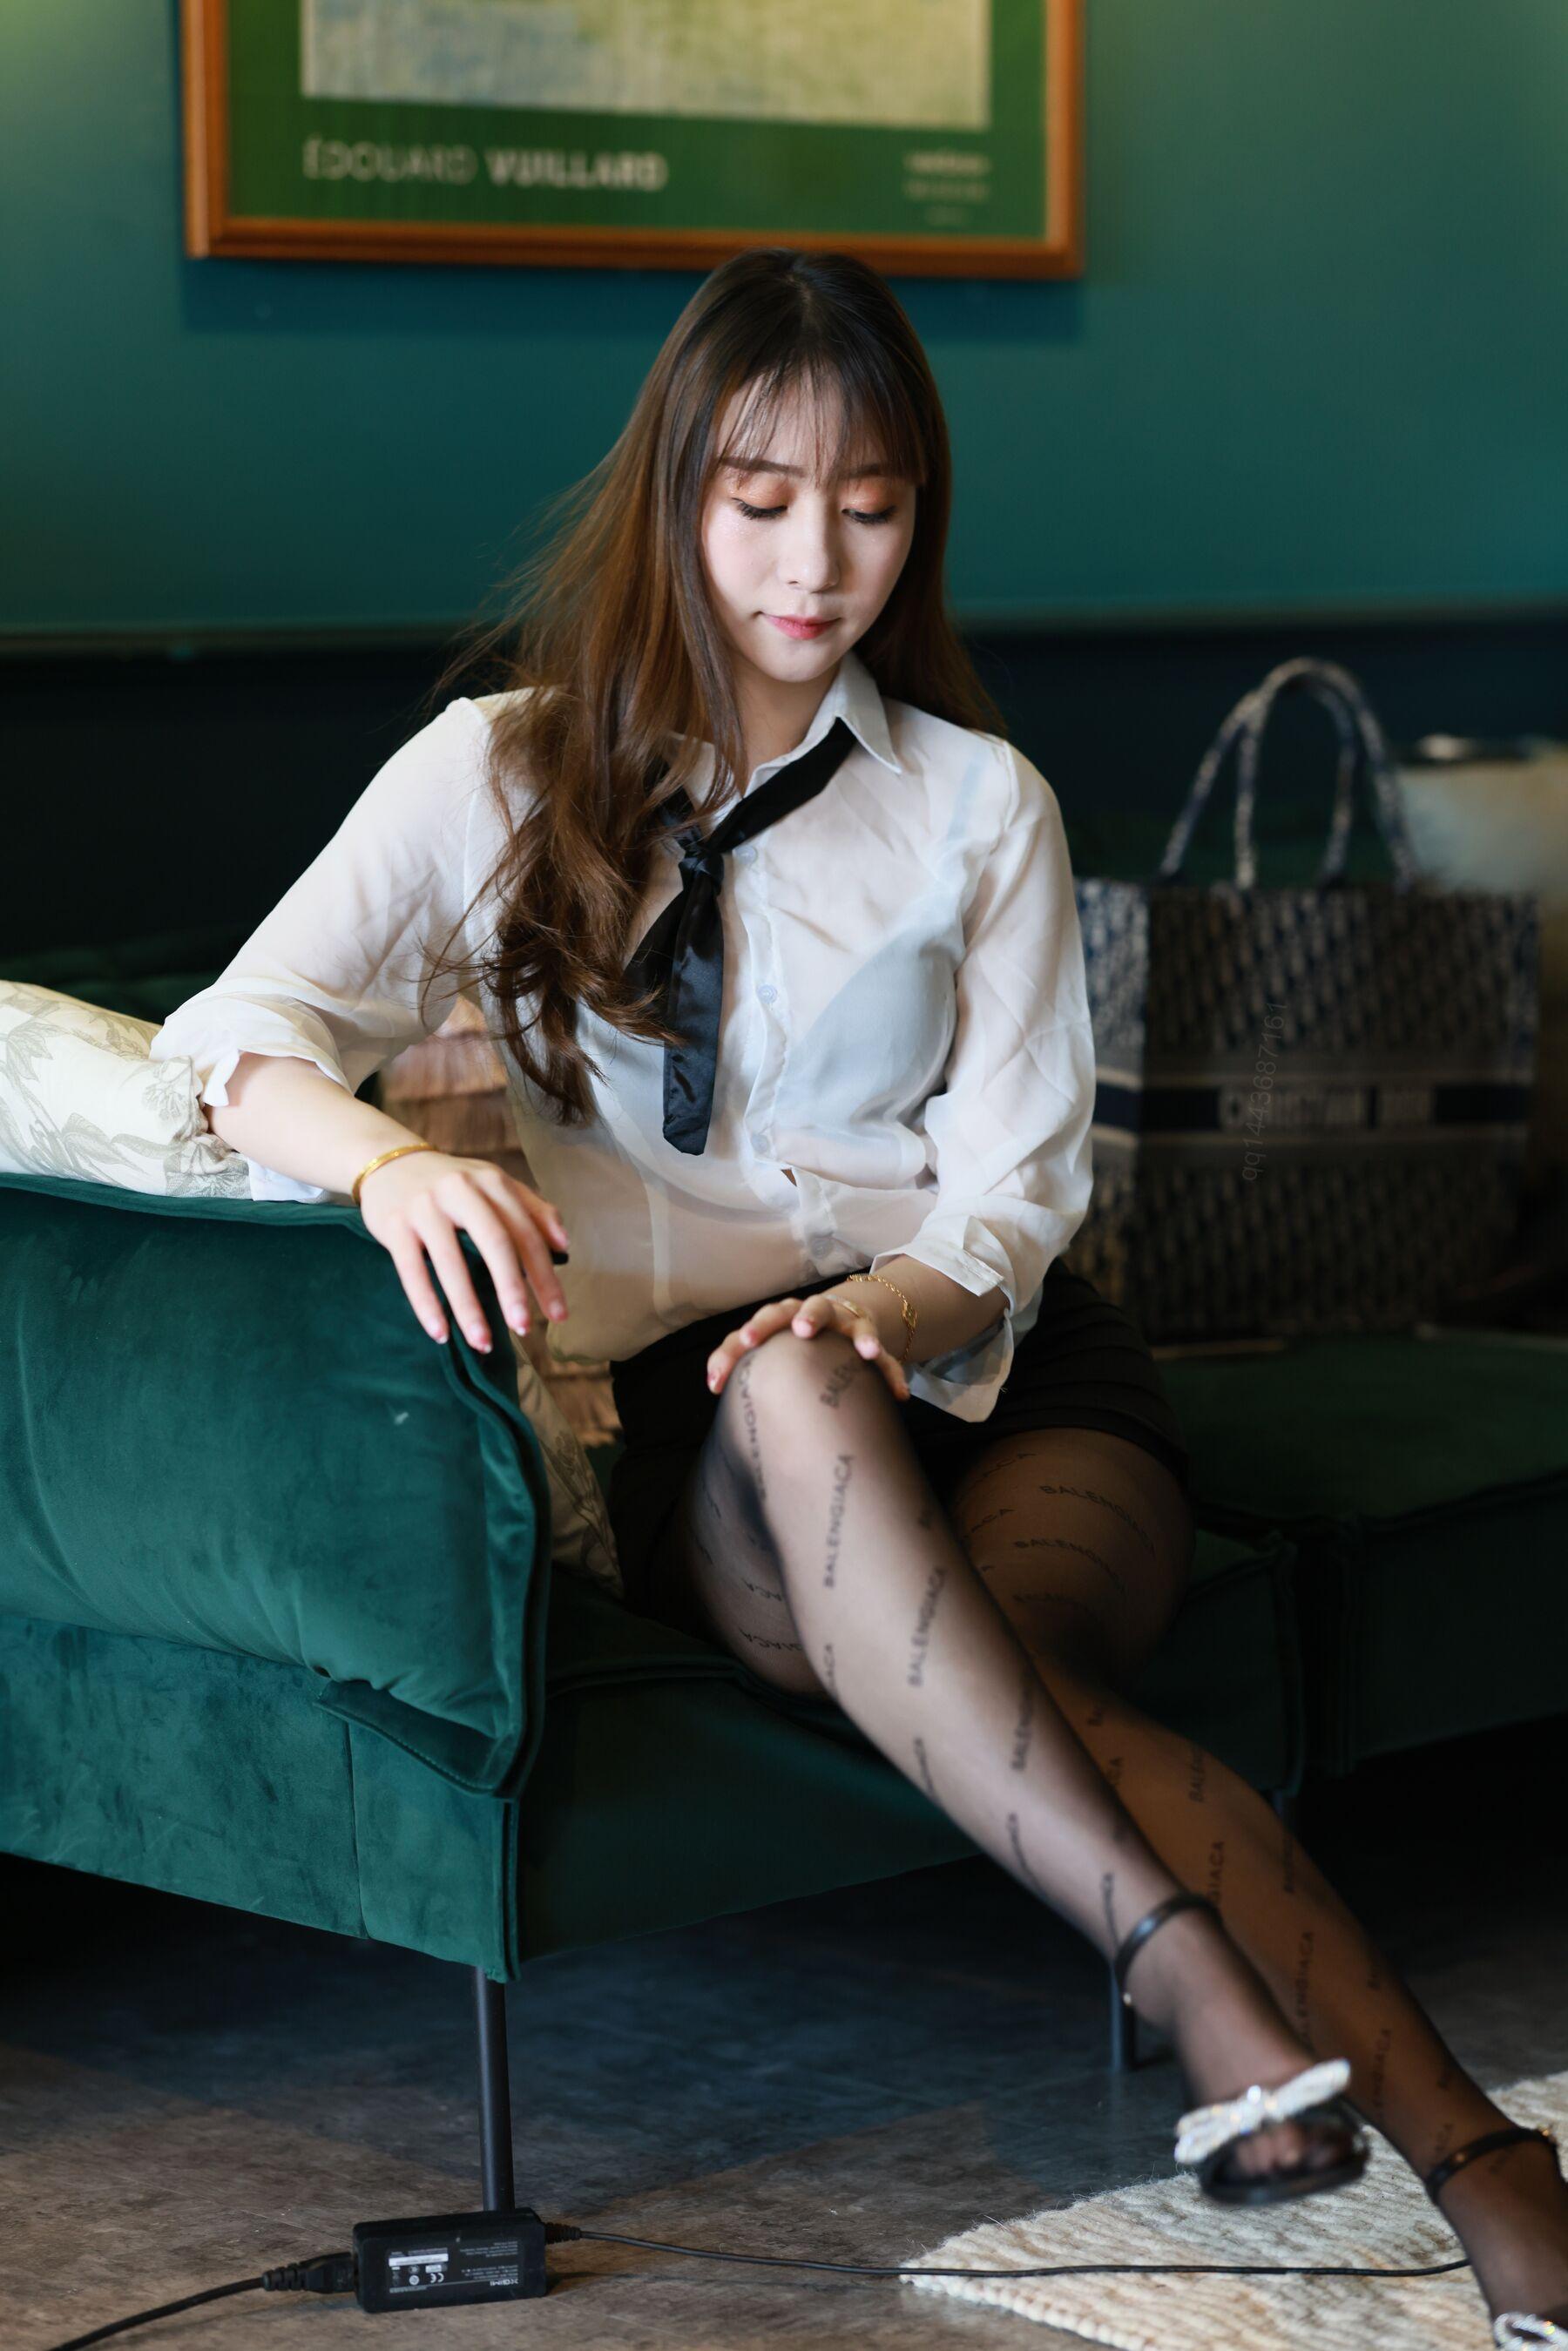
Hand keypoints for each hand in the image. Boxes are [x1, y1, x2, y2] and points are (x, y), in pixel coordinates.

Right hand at [357, 1148, 570, 1352]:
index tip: (558, 1315)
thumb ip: (532, 1210)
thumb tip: (564, 1244)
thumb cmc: (451, 1184)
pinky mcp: (394, 1224)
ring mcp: (425, 1206)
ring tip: (482, 1343)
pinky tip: (440, 1333)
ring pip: (450, 1262)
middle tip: (525, 1328)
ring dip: (468, 1308)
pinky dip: (426, 1305)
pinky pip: (411, 1271)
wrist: (388, 1162)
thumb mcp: (493, 1185)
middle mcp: (460, 1189)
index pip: (526, 1233)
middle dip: (512, 1290)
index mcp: (492, 1182)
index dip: (545, 1276)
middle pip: (494, 1243)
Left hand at [705, 1286, 910, 1401]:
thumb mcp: (766, 1343)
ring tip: (864, 1351)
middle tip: (802, 1330)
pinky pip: (885, 1358)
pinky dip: (891, 1373)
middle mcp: (818, 1313)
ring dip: (861, 1335)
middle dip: (809, 1317)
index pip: (767, 1317)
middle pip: (813, 1307)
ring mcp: (849, 1324)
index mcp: (786, 1314)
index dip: (756, 1329)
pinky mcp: (871, 1341)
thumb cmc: (789, 1339)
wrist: (838, 1318)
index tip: (745, 1343)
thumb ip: (735, 1359)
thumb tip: (712, 1384)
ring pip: (857, 1324)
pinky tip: (898, 1395)